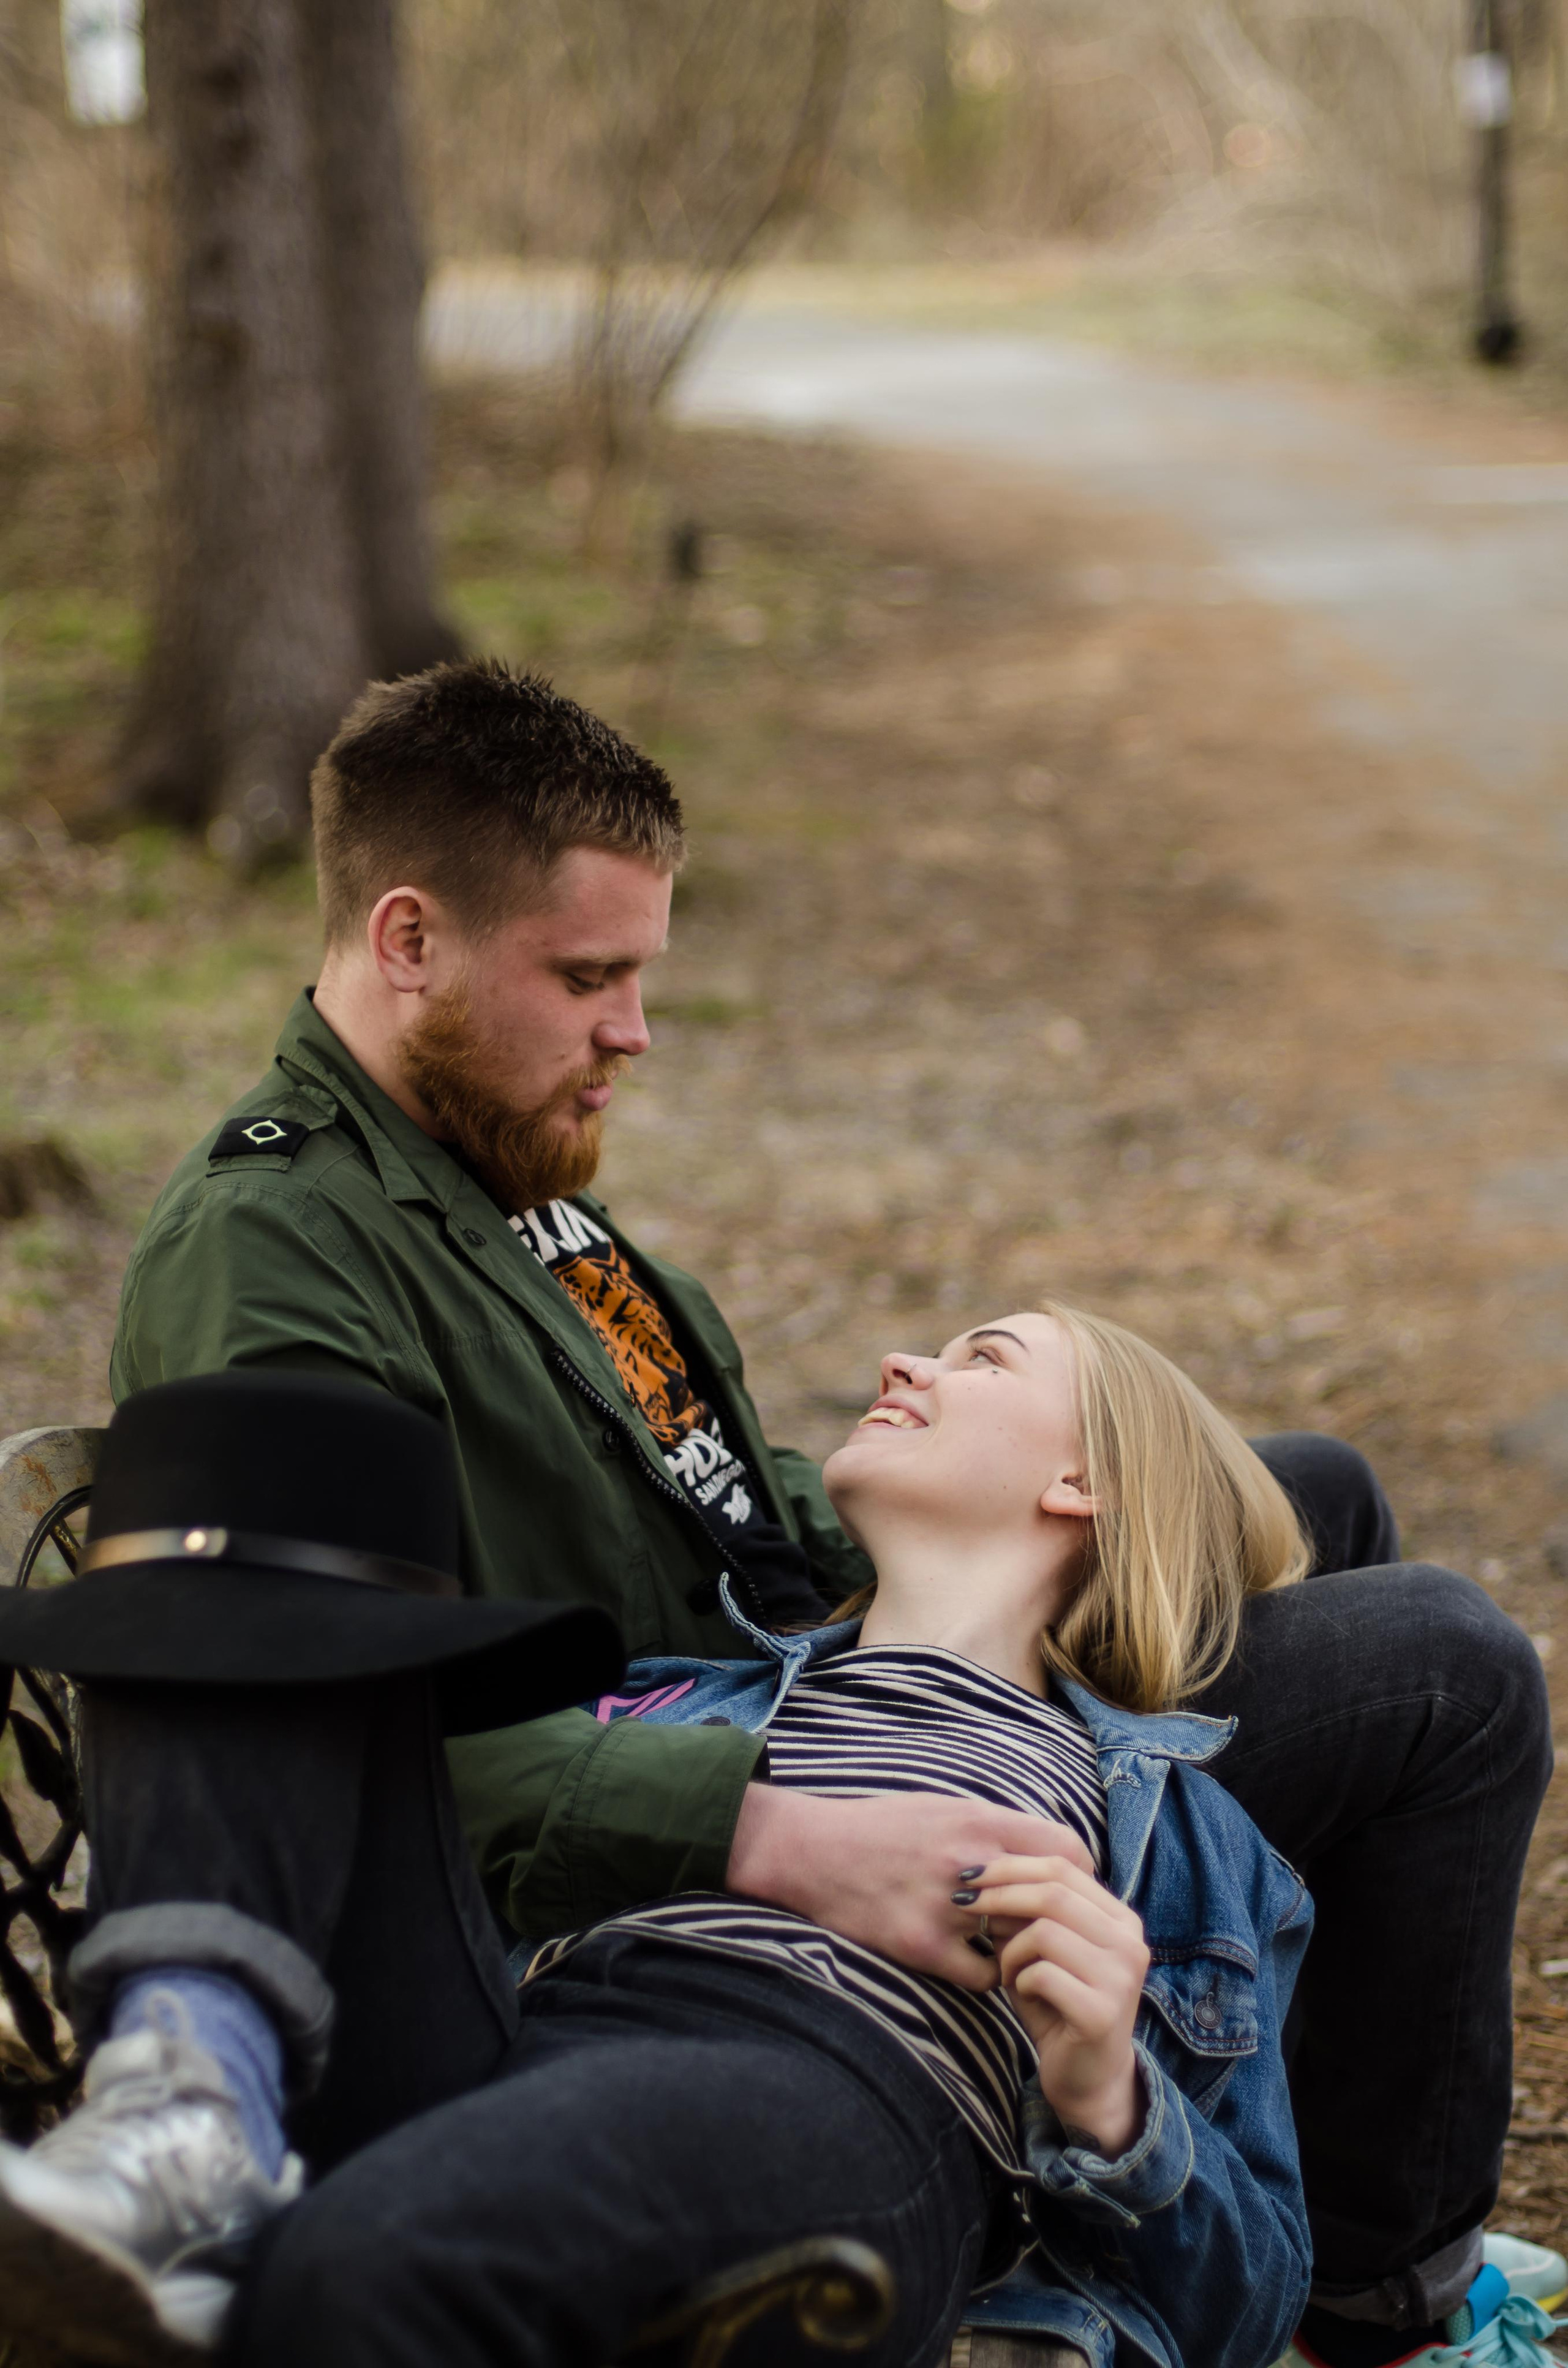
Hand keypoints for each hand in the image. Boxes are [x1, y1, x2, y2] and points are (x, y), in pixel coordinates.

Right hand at [726, 1789, 1093, 1992]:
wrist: (810, 1851)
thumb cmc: (879, 1827)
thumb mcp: (943, 1808)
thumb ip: (992, 1828)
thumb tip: (1042, 1849)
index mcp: (978, 1821)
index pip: (1066, 1849)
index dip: (1080, 1876)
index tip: (1074, 1894)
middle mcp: (970, 1862)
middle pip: (1052, 1899)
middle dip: (1058, 1921)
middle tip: (1058, 1935)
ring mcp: (946, 1907)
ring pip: (1020, 1942)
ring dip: (1023, 1949)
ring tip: (1019, 1952)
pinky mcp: (920, 1946)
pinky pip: (982, 1977)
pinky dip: (988, 1977)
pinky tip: (977, 1966)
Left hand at [962, 1855, 1149, 2155]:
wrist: (1089, 2080)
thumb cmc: (1059, 2008)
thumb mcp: (1042, 1953)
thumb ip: (1024, 1916)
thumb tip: (983, 1879)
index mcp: (1120, 1918)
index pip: (1063, 1866)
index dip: (1012, 1865)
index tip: (971, 1874)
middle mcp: (1130, 1942)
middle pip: (1053, 1892)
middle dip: (1000, 1894)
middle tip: (965, 1906)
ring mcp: (1121, 1977)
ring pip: (1045, 1931)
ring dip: (1010, 1949)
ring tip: (1005, 1970)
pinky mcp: (1103, 2011)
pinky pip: (1043, 1974)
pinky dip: (1019, 1980)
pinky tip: (1022, 1994)